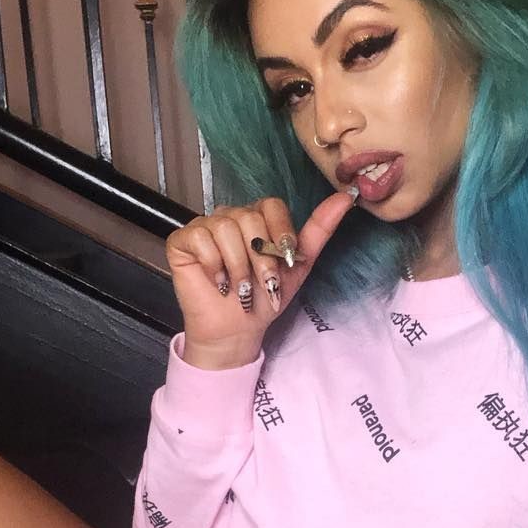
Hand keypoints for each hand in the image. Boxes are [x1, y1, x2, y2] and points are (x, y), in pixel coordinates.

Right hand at [165, 189, 356, 367]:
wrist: (237, 329)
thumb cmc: (264, 298)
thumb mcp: (298, 265)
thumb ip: (319, 230)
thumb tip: (345, 198)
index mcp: (257, 218)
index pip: (272, 205)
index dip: (280, 235)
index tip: (284, 263)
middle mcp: (231, 217)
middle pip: (249, 218)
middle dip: (261, 258)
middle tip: (262, 284)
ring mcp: (204, 226)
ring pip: (225, 227)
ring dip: (239, 266)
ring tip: (239, 287)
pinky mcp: (182, 241)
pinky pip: (200, 237)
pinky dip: (214, 265)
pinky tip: (219, 281)